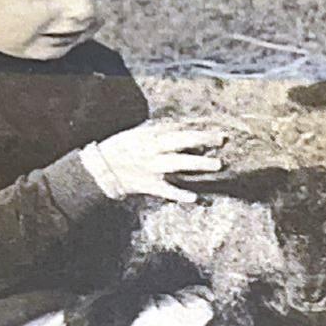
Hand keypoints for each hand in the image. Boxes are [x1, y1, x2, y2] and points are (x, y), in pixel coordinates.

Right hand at [92, 123, 225, 202]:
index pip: (180, 131)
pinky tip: (195, 198)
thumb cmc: (125, 147)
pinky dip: (180, 195)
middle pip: (182, 141)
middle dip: (203, 139)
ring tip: (218, 164)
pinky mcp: (150, 185)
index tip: (219, 133)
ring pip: (178, 163)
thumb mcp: (141, 133)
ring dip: (198, 163)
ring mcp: (152, 168)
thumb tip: (186, 127)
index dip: (200, 131)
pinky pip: (167, 190)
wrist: (102, 168)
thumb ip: (163, 131)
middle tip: (222, 140)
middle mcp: (154, 150)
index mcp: (152, 136)